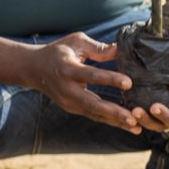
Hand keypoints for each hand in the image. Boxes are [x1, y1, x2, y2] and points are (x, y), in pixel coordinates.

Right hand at [26, 33, 140, 133]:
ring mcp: (67, 101)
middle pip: (92, 103)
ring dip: (115, 121)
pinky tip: (126, 124)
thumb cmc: (58, 52)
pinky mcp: (71, 107)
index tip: (129, 83)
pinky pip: (92, 115)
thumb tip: (119, 50)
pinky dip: (109, 120)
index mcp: (68, 69)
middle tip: (133, 117)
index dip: (110, 79)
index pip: (91, 75)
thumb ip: (97, 48)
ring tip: (136, 127)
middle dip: (113, 111)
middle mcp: (67, 89)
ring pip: (94, 113)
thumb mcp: (75, 42)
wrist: (33, 69)